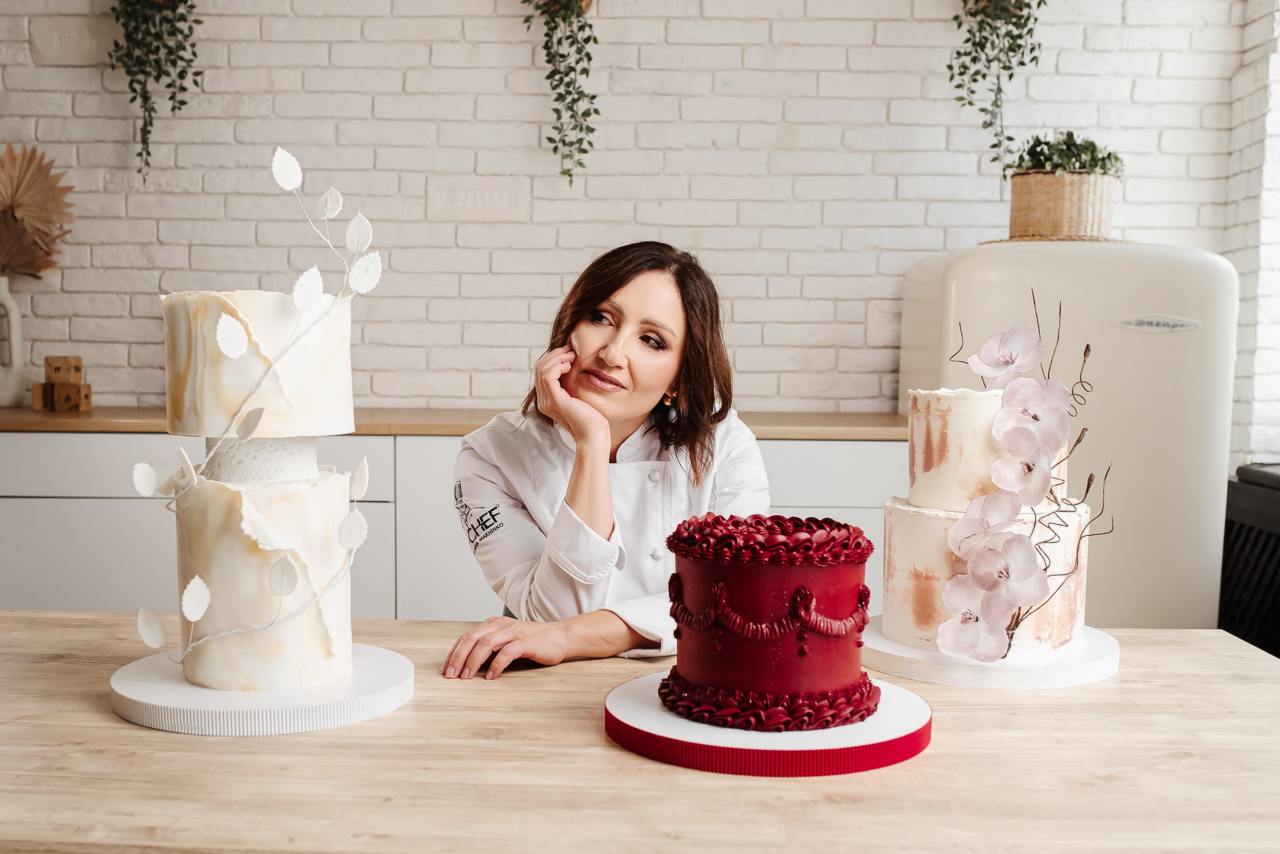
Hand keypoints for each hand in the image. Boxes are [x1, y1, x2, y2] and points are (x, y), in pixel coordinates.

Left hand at [440, 616, 570, 679]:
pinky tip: (490, 677)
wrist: (561, 637)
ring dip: (473, 661)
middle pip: (472, 638)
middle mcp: (501, 625)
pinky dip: (496, 665)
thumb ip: (489, 647)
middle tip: (450, 674)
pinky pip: (507, 652)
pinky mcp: (526, 642)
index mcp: (493, 624)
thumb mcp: (506, 640)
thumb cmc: (532, 642)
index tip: (446, 669)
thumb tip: (467, 665)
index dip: (453, 653)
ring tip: (466, 676)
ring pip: (486, 644)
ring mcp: (514, 632)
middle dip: (458, 657)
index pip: (466, 636)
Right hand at [533, 342, 609, 444]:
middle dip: (554, 355)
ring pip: (542, 369)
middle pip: (539, 368)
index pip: (542, 372)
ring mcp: (547, 401)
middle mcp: (543, 401)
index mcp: (547, 399)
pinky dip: (557, 366)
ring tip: (572, 355)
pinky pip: (548, 376)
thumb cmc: (591, 416)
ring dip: (557, 358)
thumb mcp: (578, 395)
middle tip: (571, 349)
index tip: (569, 351)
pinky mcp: (554, 400)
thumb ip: (570, 383)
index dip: (554, 358)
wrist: (594, 434)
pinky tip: (569, 365)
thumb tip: (572, 364)